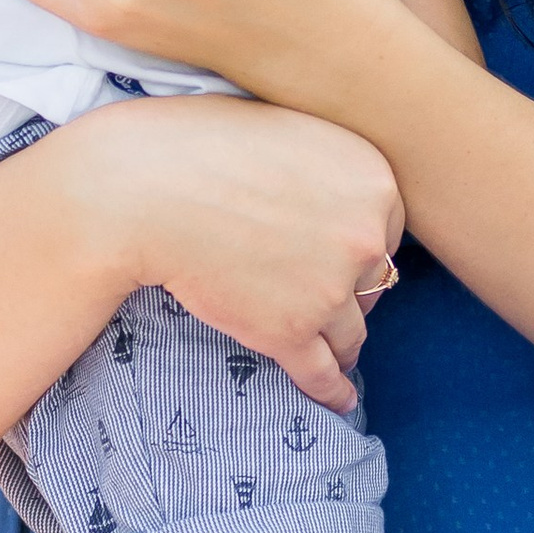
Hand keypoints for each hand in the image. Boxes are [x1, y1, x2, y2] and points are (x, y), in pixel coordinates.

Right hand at [69, 86, 399, 412]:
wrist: (146, 189)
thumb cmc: (201, 146)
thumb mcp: (287, 132)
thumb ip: (323, 166)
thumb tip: (336, 194)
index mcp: (372, 178)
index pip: (387, 226)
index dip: (362, 244)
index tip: (343, 257)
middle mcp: (364, 234)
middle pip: (375, 279)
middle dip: (354, 290)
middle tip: (327, 297)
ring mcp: (330, 288)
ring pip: (352, 331)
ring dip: (343, 344)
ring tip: (338, 356)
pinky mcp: (290, 332)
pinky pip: (323, 373)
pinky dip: (332, 391)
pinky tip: (337, 400)